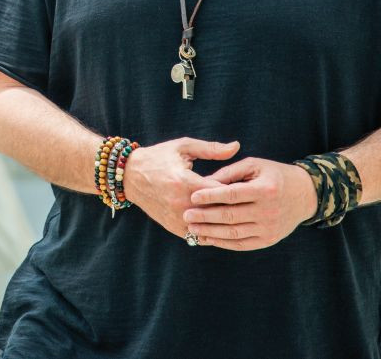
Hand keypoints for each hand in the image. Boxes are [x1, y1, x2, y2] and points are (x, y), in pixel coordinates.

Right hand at [123, 137, 240, 240]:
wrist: (130, 176)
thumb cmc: (159, 157)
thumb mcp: (183, 147)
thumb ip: (211, 149)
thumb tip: (236, 146)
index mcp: (185, 181)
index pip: (220, 191)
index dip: (237, 189)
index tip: (248, 186)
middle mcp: (180, 203)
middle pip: (218, 211)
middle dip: (235, 207)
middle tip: (251, 203)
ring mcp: (176, 218)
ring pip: (210, 227)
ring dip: (224, 222)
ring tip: (241, 216)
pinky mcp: (174, 227)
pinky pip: (199, 235)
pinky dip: (212, 231)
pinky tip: (223, 224)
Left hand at [181, 157, 317, 250]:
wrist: (303, 195)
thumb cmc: (274, 175)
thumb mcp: (255, 165)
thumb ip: (231, 172)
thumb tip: (206, 182)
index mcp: (265, 189)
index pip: (232, 194)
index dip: (211, 196)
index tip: (193, 196)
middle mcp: (268, 211)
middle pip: (230, 216)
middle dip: (206, 216)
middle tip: (186, 215)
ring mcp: (268, 228)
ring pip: (234, 233)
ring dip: (210, 232)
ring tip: (192, 229)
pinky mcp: (268, 240)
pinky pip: (241, 244)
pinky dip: (222, 242)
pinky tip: (207, 238)